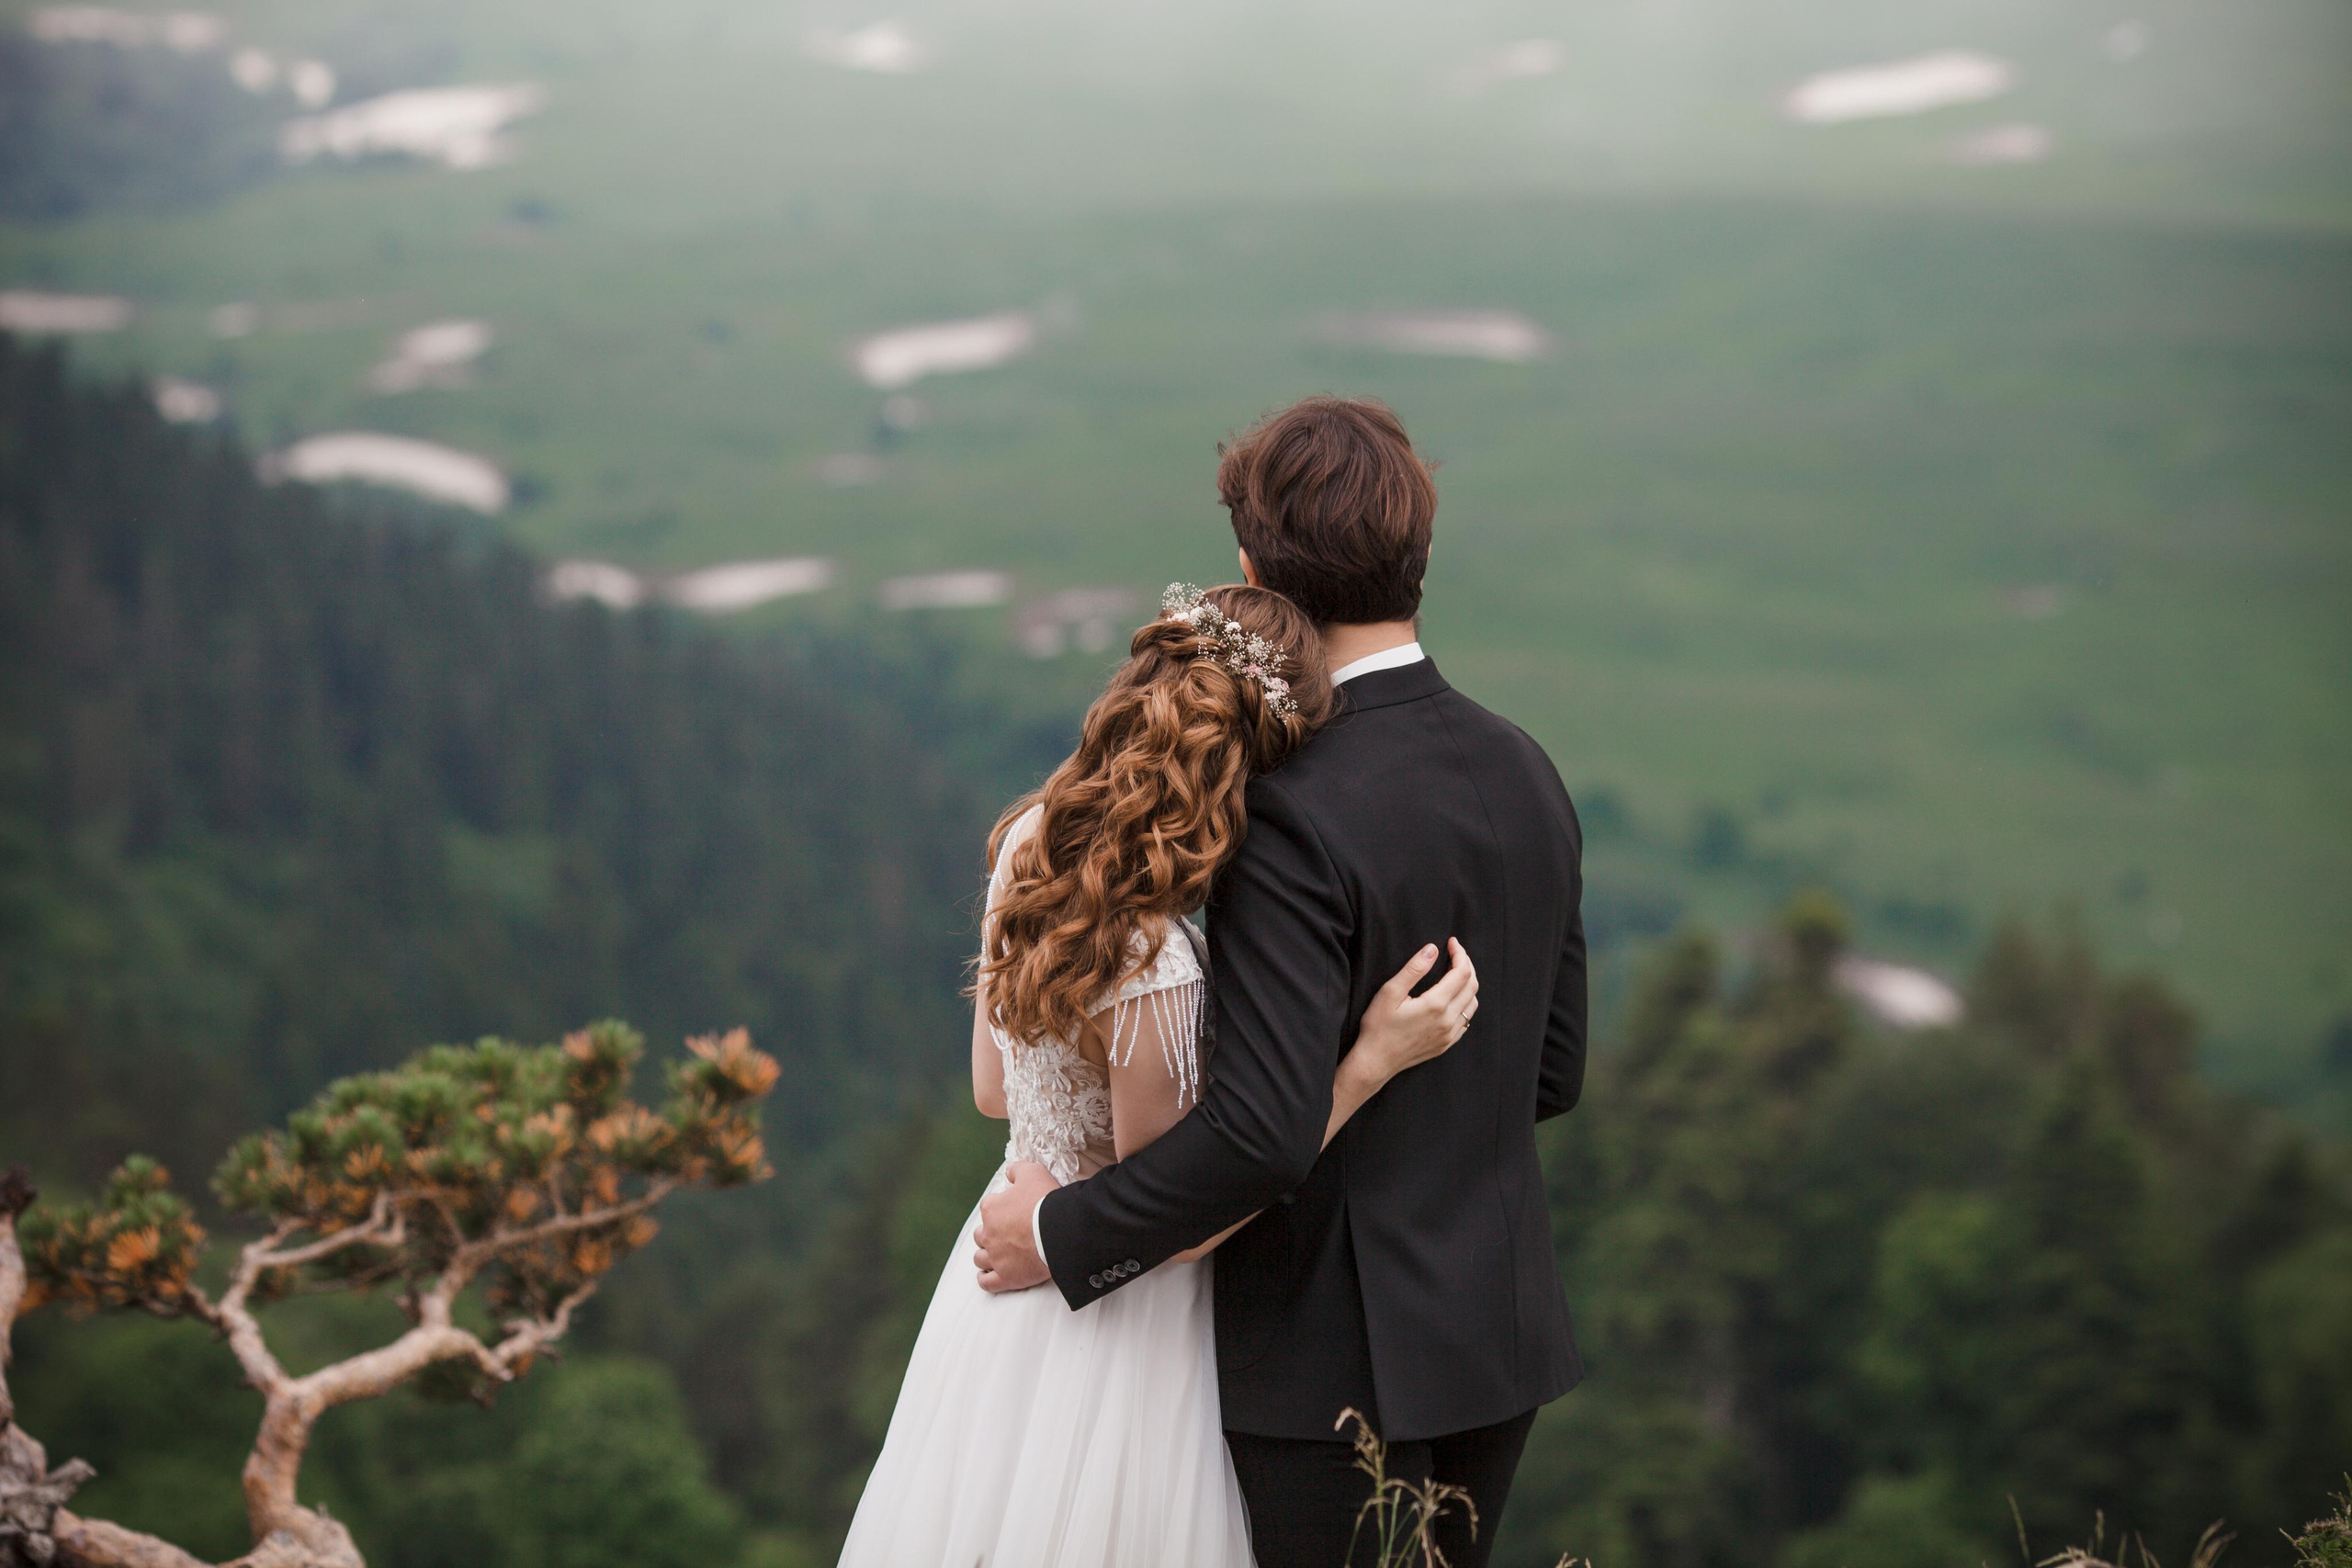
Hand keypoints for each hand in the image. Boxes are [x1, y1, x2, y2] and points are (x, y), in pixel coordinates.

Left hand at [973, 1160, 1058, 1293]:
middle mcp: (989, 1234)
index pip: (988, 1207)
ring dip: (986, 1256)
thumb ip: (1017, 1169)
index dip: (1000, 1208)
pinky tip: (989, 1276)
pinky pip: (986, 1282)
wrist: (1060, 1231)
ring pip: (980, 1258)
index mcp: (991, 1209)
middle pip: (980, 1235)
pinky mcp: (1006, 1277)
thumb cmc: (1046, 1201)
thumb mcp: (1033, 1172)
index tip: (1013, 1211)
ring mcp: (995, 1257)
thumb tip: (1009, 1172)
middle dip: (990, 1234)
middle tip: (1006, 1234)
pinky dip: (986, 1279)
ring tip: (997, 1255)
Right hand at [1348, 939, 1478, 1084]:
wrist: (1376, 1062)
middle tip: (1455, 953)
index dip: (1460, 954)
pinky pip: (1466, 1020)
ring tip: (1455, 972)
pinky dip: (1465, 1003)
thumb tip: (1432, 949)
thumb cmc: (1378, 1027)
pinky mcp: (1447, 1043)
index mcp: (1436, 1005)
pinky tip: (1453, 997)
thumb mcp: (1390, 992)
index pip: (1461, 972)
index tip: (1452, 943)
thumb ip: (1414, 969)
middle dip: (1466, 965)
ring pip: (1472, 1003)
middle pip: (1472, 985)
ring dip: (1468, 984)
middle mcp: (1448, 1020)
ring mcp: (1450, 1034)